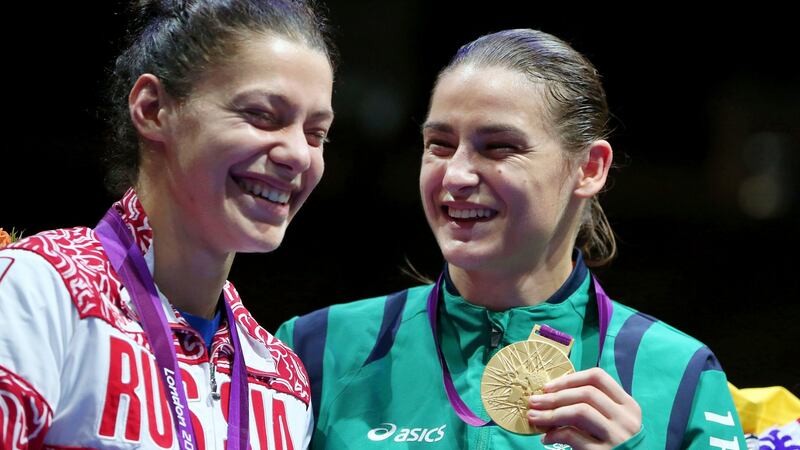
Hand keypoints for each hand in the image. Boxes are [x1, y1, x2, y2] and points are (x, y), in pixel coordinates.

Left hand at [527, 367, 641, 448]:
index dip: (570, 379)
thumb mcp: (613, 422)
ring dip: (551, 413)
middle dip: (554, 396)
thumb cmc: (616, 445)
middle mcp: (626, 419)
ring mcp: (617, 437)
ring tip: (534, 417)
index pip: (598, 378)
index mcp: (628, 405)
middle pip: (586, 394)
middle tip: (533, 401)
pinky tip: (546, 438)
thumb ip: (593, 407)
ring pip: (580, 412)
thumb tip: (552, 395)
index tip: (548, 387)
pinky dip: (555, 434)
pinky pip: (574, 437)